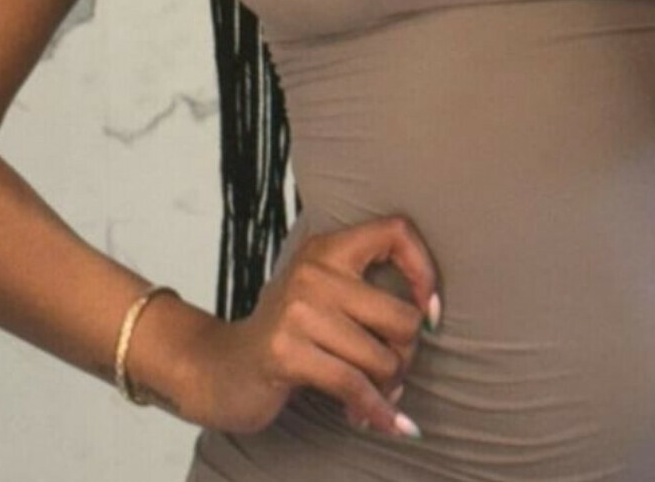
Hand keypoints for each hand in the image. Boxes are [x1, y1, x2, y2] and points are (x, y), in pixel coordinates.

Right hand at [184, 215, 438, 441]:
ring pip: (383, 358)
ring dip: (388, 388)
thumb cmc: (290, 337)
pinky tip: (384, 424)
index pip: (395, 231)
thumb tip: (430, 318)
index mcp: (327, 248)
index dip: (424, 271)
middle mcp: (313, 270)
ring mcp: (298, 309)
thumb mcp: (325, 297)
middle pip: (402, 315)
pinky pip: (353, 386)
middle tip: (392, 372)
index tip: (430, 312)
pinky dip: (375, 411)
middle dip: (407, 356)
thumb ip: (368, 295)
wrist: (224, 368)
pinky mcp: (286, 350)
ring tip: (376, 395)